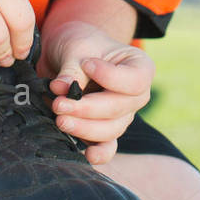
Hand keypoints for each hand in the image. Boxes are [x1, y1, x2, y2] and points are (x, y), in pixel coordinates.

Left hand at [41, 21, 154, 163]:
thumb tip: (61, 88)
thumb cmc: (82, 45)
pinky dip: (98, 153)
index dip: (111, 77)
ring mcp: (122, 116)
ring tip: (59, 119)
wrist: (72, 54)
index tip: (87, 64)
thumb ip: (72, 68)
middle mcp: (136, 96)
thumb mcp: (78, 47)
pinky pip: (106, 147)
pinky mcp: (105, 131)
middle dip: (87, 109)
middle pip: (119, 108)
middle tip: (59, 103)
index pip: (135, 80)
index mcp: (140, 68)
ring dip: (84, 128)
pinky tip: (86, 155)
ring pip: (110, 129)